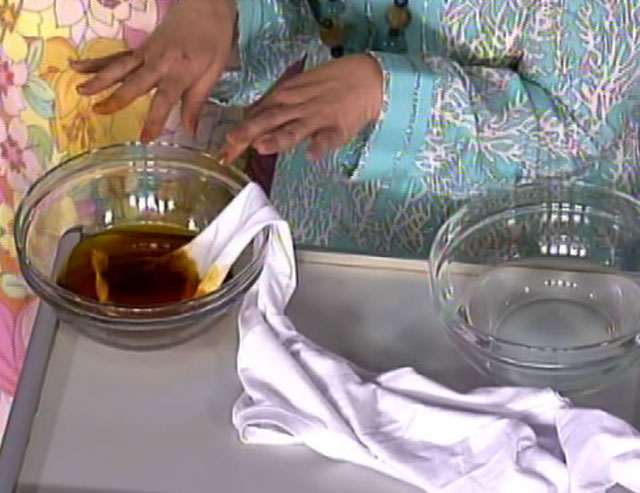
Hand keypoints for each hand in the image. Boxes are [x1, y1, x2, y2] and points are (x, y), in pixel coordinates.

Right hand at [70, 0, 236, 140]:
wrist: (204, 6)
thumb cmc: (213, 41)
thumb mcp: (213, 73)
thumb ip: (197, 102)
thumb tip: (190, 131)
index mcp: (180, 71)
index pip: (165, 99)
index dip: (154, 119)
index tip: (145, 137)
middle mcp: (159, 62)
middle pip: (135, 82)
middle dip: (117, 98)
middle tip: (99, 111)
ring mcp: (146, 54)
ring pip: (119, 67)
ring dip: (99, 78)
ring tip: (80, 90)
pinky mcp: (140, 49)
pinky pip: (116, 57)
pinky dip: (97, 62)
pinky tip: (78, 66)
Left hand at [220, 54, 382, 162]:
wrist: (366, 78)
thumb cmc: (329, 85)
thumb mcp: (297, 90)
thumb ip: (275, 107)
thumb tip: (252, 120)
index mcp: (285, 97)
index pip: (256, 116)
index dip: (239, 135)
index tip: (222, 152)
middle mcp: (297, 107)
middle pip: (269, 121)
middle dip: (248, 134)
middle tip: (229, 146)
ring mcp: (317, 118)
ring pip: (295, 129)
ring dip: (278, 138)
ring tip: (262, 147)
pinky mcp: (338, 128)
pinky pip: (328, 138)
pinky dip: (320, 146)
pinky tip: (312, 155)